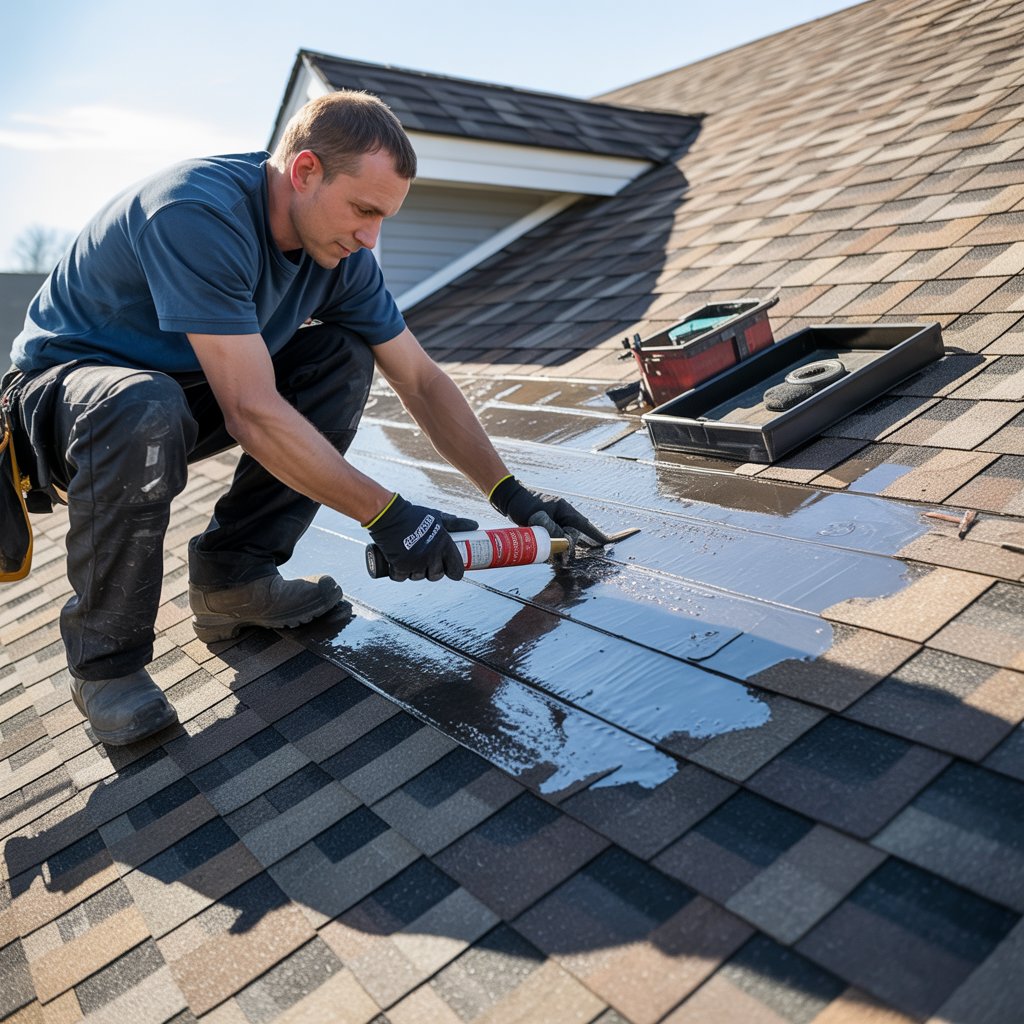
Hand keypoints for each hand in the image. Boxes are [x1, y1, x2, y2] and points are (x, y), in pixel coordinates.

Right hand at [366, 494, 477, 581]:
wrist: (388, 515)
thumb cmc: (414, 515)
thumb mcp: (437, 517)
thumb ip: (456, 524)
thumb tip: (474, 526)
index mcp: (444, 545)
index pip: (456, 568)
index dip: (454, 571)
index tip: (452, 571)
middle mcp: (432, 556)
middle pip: (436, 575)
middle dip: (432, 571)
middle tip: (426, 562)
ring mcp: (416, 563)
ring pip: (418, 577)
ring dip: (415, 572)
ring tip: (411, 560)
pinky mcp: (400, 566)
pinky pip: (401, 577)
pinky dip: (399, 573)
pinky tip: (398, 565)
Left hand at [489, 476, 610, 562]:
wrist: (508, 497)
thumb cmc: (523, 503)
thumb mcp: (537, 517)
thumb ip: (552, 529)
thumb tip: (564, 542)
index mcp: (565, 510)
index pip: (583, 525)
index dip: (596, 535)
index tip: (605, 545)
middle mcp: (563, 515)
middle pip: (573, 536)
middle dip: (569, 548)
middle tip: (563, 561)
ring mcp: (555, 520)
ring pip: (563, 538)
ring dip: (560, 548)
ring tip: (556, 560)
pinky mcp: (547, 526)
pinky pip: (554, 538)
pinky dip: (553, 546)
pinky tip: (549, 556)